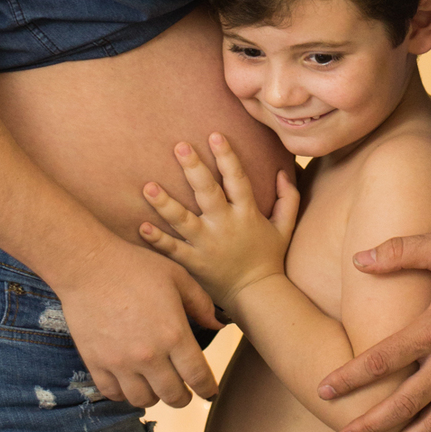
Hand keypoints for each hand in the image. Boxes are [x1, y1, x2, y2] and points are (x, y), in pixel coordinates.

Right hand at [55, 235, 221, 410]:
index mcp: (174, 334)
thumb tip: (217, 325)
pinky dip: (124, 393)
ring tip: (156, 385)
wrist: (89, 265)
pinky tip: (130, 380)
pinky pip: (114, 394)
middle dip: (183, 397)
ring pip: (143, 400)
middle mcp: (149, 355)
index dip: (207, 388)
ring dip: (154, 396)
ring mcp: (121, 363)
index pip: (198, 376)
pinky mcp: (96, 364)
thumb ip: (201, 303)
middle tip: (184, 392)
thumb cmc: (136, 266)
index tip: (209, 390)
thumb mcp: (177, 276)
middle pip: (173, 396)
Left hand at [140, 134, 299, 312]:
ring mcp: (207, 245)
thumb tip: (283, 170)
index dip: (227, 157)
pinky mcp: (194, 263)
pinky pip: (173, 250)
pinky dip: (157, 239)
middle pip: (207, 193)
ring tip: (148, 186)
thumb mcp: (285, 227)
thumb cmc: (270, 258)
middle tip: (179, 146)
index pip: (237, 179)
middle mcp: (225, 226)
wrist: (257, 296)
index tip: (215, 135)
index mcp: (247, 214)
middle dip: (194, 168)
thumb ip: (288, 198)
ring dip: (165, 203)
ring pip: (184, 221)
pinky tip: (142, 226)